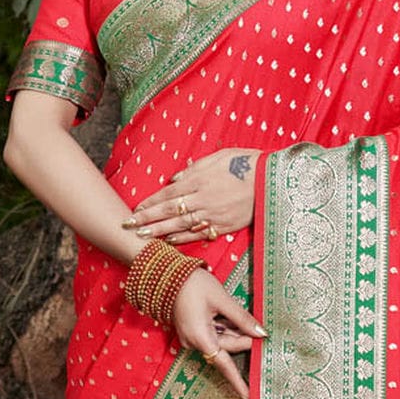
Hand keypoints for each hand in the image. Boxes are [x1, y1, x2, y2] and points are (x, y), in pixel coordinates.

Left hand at [125, 148, 259, 245]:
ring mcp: (213, 214)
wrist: (272, 180)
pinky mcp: (224, 226)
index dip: (149, 203)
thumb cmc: (246, 163)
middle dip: (146, 219)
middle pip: (168, 211)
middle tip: (127, 226)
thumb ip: (195, 168)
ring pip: (180, 225)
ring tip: (142, 237)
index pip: (167, 194)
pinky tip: (169, 241)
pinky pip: (199, 234)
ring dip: (159, 232)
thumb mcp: (219, 156)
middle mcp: (202, 199)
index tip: (134, 209)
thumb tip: (174, 180)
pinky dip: (183, 238)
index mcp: (199, 180)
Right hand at [170, 269, 263, 398]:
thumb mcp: (222, 299)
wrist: (165, 275)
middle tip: (256, 325)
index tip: (248, 396)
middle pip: (227, 348)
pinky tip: (223, 312)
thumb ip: (242, 318)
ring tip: (229, 309)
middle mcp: (194, 342)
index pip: (224, 365)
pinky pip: (212, 334)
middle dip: (242, 338)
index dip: (238, 381)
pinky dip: (223, 326)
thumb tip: (261, 334)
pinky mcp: (191, 331)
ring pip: (221, 340)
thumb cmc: (193, 284)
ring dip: (232, 329)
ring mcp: (191, 337)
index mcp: (201, 337)